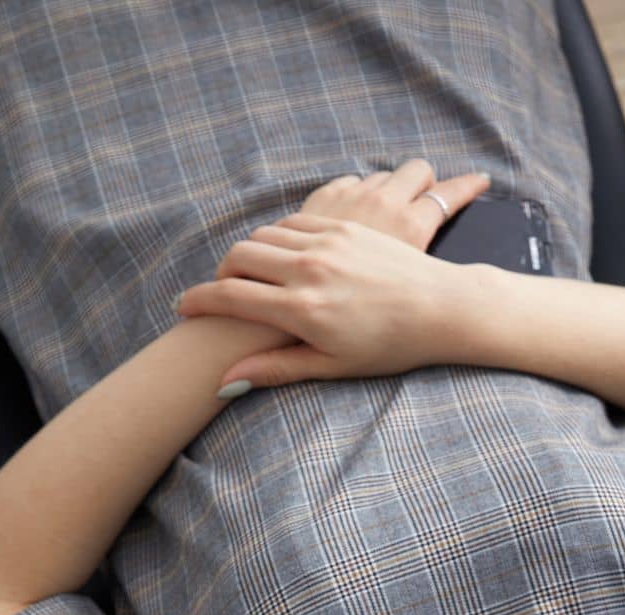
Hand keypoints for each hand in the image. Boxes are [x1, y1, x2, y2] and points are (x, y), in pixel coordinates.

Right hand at [177, 159, 490, 390]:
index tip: (184, 308)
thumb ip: (276, 369)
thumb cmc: (389, 347)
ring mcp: (328, 241)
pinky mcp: (344, 225)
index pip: (231, 297)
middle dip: (219, 274)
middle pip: (240, 256)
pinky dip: (277, 236)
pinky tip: (281, 255)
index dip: (200, 302)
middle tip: (219, 292)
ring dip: (248, 253)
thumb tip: (225, 383)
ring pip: (265, 235)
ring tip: (249, 276)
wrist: (440, 308)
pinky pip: (294, 221)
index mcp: (303, 310)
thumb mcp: (331, 366)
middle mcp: (311, 269)